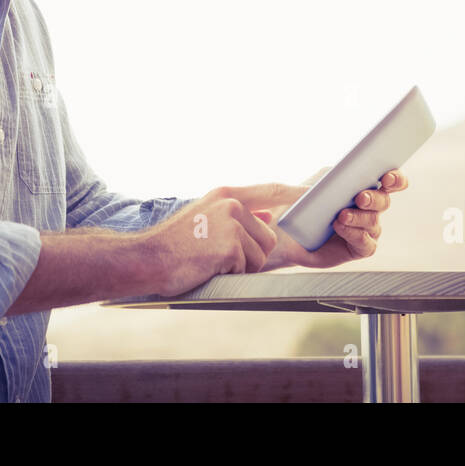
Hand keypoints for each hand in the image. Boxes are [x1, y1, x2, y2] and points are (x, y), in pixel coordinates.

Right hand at [140, 186, 284, 295]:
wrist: (148, 258)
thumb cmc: (175, 243)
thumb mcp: (205, 216)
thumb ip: (236, 213)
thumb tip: (267, 214)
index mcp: (226, 194)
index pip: (272, 190)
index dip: (296, 194)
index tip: (316, 196)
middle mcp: (230, 205)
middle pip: (268, 236)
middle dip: (252, 253)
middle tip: (220, 255)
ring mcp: (231, 225)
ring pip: (260, 256)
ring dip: (240, 266)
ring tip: (212, 260)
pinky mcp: (229, 247)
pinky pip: (246, 269)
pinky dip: (230, 274)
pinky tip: (208, 267)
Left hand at [250, 167, 408, 270]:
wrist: (286, 231)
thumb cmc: (303, 202)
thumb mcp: (317, 181)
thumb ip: (334, 174)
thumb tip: (346, 172)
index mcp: (365, 187)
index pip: (391, 181)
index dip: (395, 178)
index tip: (387, 176)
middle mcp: (370, 209)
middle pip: (384, 201)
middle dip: (374, 198)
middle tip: (360, 197)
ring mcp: (366, 229)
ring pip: (373, 222)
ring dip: (358, 217)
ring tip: (341, 215)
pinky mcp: (357, 249)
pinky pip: (365, 243)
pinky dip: (354, 234)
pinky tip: (340, 227)